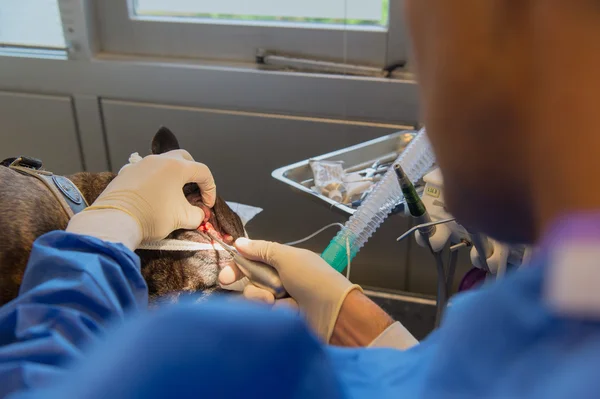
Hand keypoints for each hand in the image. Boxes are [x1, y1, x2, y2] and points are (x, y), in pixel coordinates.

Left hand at [67, 150, 215, 248]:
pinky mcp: (126, 173)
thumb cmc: (151, 215)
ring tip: (173, 195)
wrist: (115, 219)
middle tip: (194, 191)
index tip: (207, 205)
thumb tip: (199, 214)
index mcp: (176, 167)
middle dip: (193, 174)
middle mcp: (159, 160)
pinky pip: (146, 172)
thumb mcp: (181, 218)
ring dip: (172, 177)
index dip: (210, 189)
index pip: (203, 172)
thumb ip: (197, 215)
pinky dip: (154, 182)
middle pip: (184, 158)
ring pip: (163, 164)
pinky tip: (152, 197)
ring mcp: (140, 165)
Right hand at [218, 238, 360, 341]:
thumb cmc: (313, 279)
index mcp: (284, 263)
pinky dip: (273, 312)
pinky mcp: (280, 320)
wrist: (334, 314)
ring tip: (281, 302)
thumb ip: (262, 250)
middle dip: (257, 286)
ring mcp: (280, 302)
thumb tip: (238, 241)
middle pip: (251, 282)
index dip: (237, 268)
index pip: (253, 262)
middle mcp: (280, 281)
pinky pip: (264, 315)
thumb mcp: (288, 258)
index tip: (225, 277)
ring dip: (264, 299)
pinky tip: (286, 313)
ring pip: (255, 299)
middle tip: (268, 292)